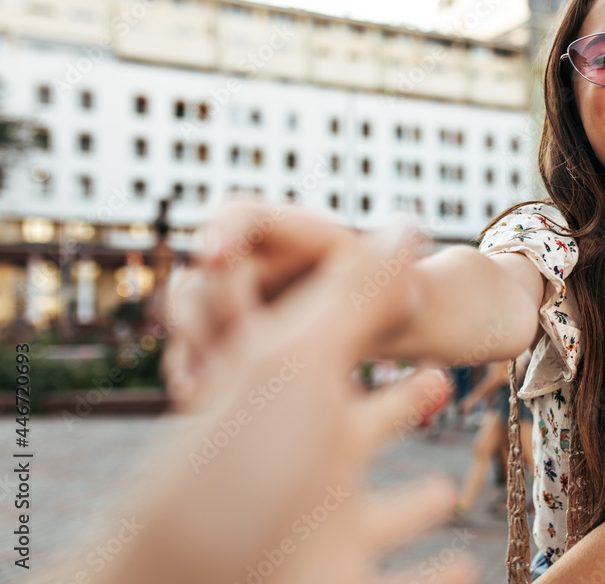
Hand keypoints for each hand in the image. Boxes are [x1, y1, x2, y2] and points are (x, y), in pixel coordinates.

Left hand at [85, 215, 475, 583]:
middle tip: (439, 378)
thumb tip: (406, 219)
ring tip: (446, 490)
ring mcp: (322, 522)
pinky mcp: (344, 576)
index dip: (353, 316)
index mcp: (285, 398)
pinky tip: (462, 568)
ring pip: (379, 508)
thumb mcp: (297, 362)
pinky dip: (433, 574)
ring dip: (414, 501)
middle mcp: (302, 458)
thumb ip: (353, 293)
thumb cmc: (233, 475)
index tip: (389, 317)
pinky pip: (402, 577)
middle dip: (395, 406)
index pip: (320, 340)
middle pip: (357, 424)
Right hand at [162, 197, 423, 409]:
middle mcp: (258, 260)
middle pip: (206, 270)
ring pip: (190, 312)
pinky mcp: (226, 341)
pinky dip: (191, 372)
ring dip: (194, 343)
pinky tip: (196, 396)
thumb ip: (380, 269)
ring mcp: (236, 300)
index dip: (224, 229)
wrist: (393, 333)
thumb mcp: (391, 288)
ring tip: (206, 376)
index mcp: (293, 233)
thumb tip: (407, 229)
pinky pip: (191, 352)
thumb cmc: (398, 300)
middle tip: (240, 340)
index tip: (220, 259)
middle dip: (214, 305)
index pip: (239, 215)